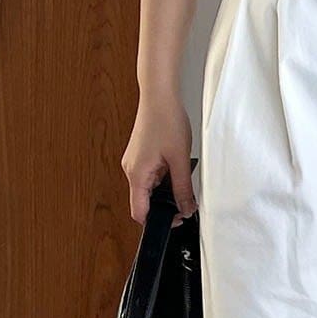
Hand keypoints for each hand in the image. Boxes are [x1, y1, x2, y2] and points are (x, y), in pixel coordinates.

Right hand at [122, 91, 195, 225]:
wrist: (159, 96)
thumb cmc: (166, 121)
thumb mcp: (180, 160)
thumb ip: (183, 188)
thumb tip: (186, 208)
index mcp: (137, 174)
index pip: (139, 212)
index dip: (158, 221)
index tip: (176, 219)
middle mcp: (131, 170)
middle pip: (144, 201)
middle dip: (165, 204)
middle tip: (185, 199)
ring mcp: (134, 162)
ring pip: (149, 188)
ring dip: (165, 189)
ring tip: (181, 176)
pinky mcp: (139, 155)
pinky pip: (149, 175)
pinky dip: (162, 177)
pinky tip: (174, 166)